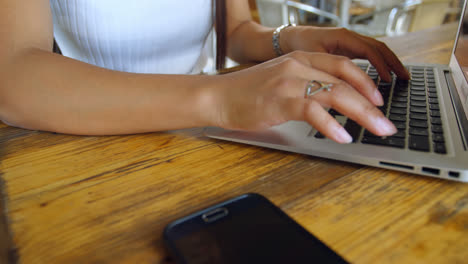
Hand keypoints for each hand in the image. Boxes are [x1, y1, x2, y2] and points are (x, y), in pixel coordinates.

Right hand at [209, 51, 396, 143]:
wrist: (217, 96)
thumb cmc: (248, 93)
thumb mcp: (281, 81)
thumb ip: (306, 86)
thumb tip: (333, 105)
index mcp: (301, 59)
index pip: (343, 66)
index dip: (366, 81)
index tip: (380, 100)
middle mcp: (298, 66)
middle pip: (346, 81)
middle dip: (372, 103)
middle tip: (387, 123)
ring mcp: (289, 82)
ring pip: (335, 94)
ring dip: (362, 114)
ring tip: (378, 130)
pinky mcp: (279, 100)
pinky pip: (312, 110)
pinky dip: (331, 125)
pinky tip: (342, 137)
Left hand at [281, 26, 409, 81]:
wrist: (286, 40)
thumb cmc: (296, 48)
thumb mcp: (312, 60)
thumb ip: (328, 72)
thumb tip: (343, 91)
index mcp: (342, 38)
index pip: (369, 50)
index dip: (380, 66)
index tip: (388, 80)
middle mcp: (349, 38)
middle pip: (379, 48)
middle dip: (393, 63)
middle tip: (405, 79)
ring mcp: (349, 43)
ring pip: (376, 51)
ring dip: (389, 64)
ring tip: (401, 78)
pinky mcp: (347, 50)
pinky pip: (368, 56)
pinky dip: (378, 65)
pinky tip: (383, 78)